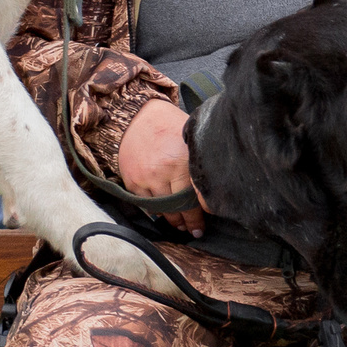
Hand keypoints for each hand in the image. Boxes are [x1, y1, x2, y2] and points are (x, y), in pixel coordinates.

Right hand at [118, 99, 201, 231]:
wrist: (137, 116)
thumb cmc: (169, 126)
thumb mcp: (189, 139)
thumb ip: (198, 162)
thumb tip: (214, 186)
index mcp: (183, 160)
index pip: (195, 197)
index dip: (200, 215)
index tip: (203, 225)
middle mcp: (164, 171)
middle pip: (179, 207)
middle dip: (188, 222)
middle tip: (195, 230)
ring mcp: (147, 178)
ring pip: (162, 210)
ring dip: (172, 220)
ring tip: (180, 225)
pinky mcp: (132, 181)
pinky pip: (145, 204)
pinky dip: (155, 210)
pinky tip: (163, 213)